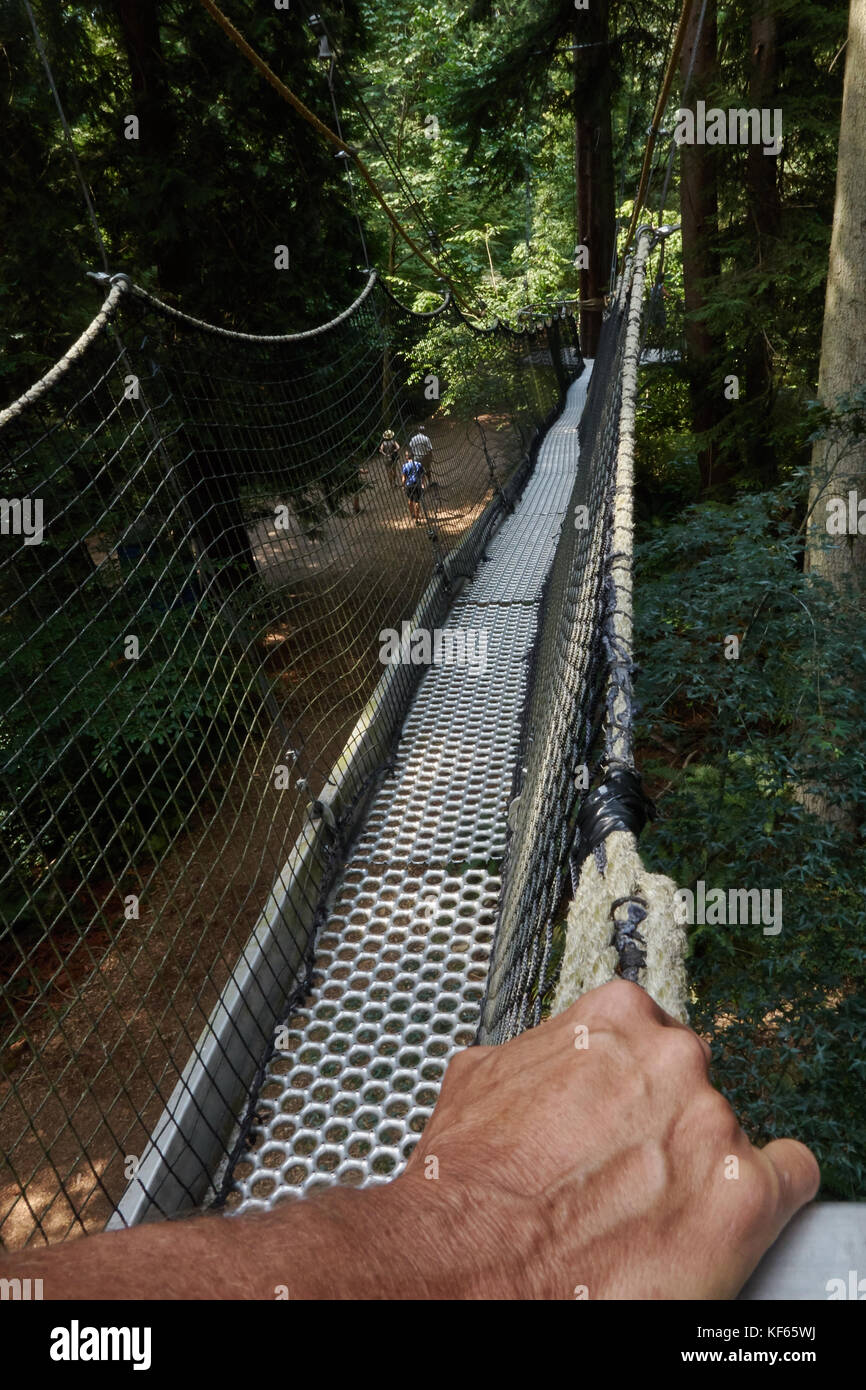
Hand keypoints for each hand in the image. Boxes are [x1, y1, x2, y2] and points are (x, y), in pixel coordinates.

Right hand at [396, 979, 818, 1298]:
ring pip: (731, 1134)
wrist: (470, 1257)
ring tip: (652, 1210)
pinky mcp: (745, 1193)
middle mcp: (672, 1058)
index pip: (655, 1032)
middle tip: (631, 1168)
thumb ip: (537, 1055)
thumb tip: (540, 1064)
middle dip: (666, 1122)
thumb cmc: (471, 1179)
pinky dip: (768, 1196)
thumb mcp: (481, 1078)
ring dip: (700, 1167)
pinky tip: (727, 1213)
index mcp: (615, 1018)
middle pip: (694, 1082)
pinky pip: (790, 1177)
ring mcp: (711, 1123)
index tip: (627, 1111)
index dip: (635, 1081)